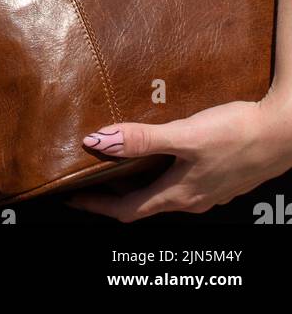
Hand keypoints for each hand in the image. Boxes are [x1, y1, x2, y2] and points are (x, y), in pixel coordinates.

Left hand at [64, 92, 291, 220]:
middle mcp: (192, 199)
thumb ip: (142, 139)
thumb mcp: (185, 135)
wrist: (283, 134)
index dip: (97, 206)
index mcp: (179, 194)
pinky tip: (161, 153)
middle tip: (89, 180)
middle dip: (114, 195)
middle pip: (143, 204)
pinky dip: (161, 172)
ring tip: (118, 163)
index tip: (73, 199)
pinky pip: (182, 182)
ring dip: (138, 183)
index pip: (128, 210)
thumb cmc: (237, 135)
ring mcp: (208, 190)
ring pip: (163, 193)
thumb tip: (98, 142)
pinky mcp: (220, 177)